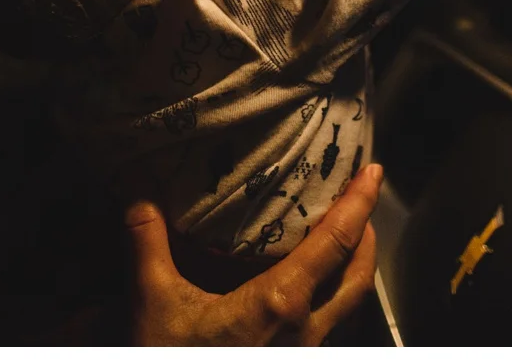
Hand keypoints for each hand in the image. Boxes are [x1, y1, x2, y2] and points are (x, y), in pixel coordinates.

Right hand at [125, 163, 382, 345]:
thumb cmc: (173, 358)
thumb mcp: (154, 304)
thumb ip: (148, 245)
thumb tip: (138, 197)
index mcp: (280, 304)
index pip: (335, 243)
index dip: (358, 203)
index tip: (372, 171)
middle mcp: (305, 330)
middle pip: (357, 276)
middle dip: (367, 233)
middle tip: (363, 198)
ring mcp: (303, 352)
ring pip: (347, 306)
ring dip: (353, 268)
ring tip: (347, 237)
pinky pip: (327, 326)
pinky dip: (332, 295)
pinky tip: (309, 290)